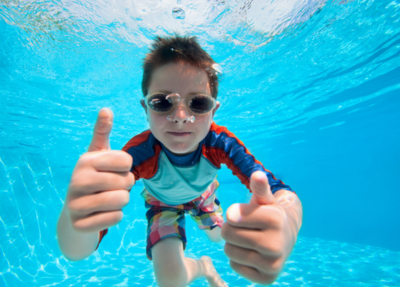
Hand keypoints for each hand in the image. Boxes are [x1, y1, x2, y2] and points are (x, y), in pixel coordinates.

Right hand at [65, 108, 134, 233]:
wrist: (75, 213)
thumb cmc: (94, 178)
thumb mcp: (97, 155)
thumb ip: (102, 132)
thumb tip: (106, 109)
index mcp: (85, 161)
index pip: (126, 161)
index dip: (126, 168)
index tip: (113, 170)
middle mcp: (77, 180)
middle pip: (127, 182)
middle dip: (125, 186)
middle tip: (111, 188)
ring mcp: (76, 204)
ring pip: (122, 200)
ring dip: (121, 202)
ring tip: (107, 199)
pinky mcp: (79, 224)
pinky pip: (115, 218)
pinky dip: (114, 217)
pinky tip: (101, 214)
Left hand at [221, 171, 298, 284]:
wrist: (287, 237)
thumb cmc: (269, 215)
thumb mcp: (265, 199)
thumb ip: (259, 187)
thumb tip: (257, 174)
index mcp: (275, 219)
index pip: (231, 217)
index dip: (233, 214)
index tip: (243, 214)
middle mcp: (276, 244)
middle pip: (227, 234)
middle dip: (231, 229)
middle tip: (245, 228)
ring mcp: (273, 264)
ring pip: (228, 251)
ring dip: (233, 244)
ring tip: (248, 240)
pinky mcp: (267, 278)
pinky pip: (234, 266)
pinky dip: (238, 259)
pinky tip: (252, 253)